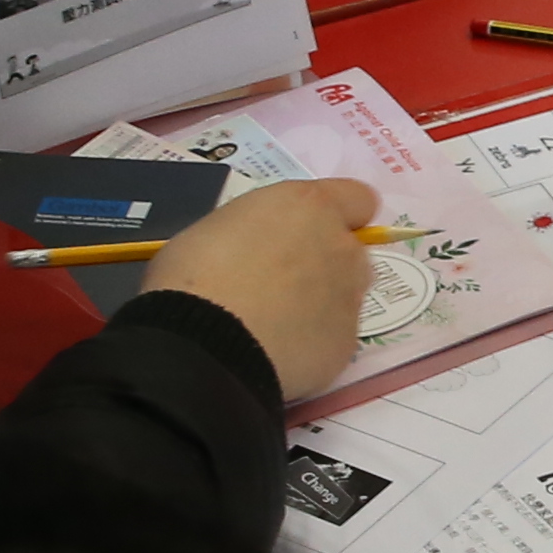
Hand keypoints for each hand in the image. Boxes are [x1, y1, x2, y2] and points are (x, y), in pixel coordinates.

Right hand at [137, 176, 387, 400]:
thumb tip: (264, 251)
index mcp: (310, 207)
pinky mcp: (345, 345)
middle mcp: (341, 247)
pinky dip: (313, 344)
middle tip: (281, 286)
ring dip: (322, 304)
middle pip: (351, 251)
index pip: (358, 198)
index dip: (339, 215)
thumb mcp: (220, 227)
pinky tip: (277, 354)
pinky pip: (334, 339)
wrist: (202, 345)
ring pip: (346, 296)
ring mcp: (349, 299)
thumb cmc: (194, 275)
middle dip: (326, 264)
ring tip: (276, 326)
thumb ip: (261, 230)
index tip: (309, 233)